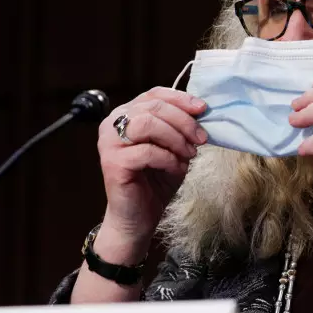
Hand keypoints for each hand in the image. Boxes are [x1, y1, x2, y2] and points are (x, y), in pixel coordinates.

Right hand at [97, 87, 207, 252]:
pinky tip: (177, 168)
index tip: (203, 109)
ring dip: (175, 137)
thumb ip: (181, 128)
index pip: (154, 94)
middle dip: (183, 121)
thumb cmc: (155, 181)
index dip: (180, 99)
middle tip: (201, 138)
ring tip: (189, 154)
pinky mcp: (113, 162)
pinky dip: (168, 158)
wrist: (139, 217)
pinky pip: (147, 151)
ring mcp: (109, 143)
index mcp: (126, 115)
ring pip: (148, 124)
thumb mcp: (174, 148)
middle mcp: (113, 124)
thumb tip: (202, 111)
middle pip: (153, 107)